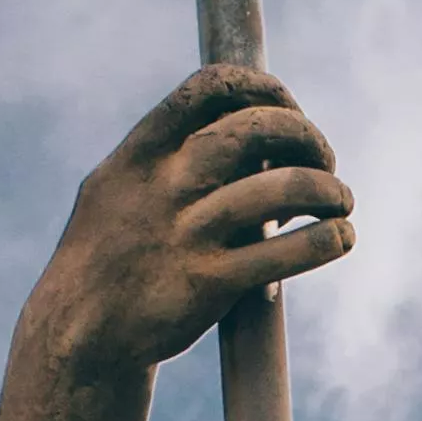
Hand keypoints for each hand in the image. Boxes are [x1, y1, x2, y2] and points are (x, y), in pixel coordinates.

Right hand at [18, 67, 352, 391]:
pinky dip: (324, 240)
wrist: (79, 333)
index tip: (289, 108)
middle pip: (255, 129)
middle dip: (304, 134)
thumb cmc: (109, 256)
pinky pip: (282, 254)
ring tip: (342, 201)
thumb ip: (167, 156)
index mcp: (141, 153)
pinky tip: (340, 237)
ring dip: (327, 189)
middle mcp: (165, 185)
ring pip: (279, 189)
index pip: (210, 87)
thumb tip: (238, 126)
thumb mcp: (118, 188)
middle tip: (325, 159)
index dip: (263, 88)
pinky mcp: (209, 284)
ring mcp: (187, 234)